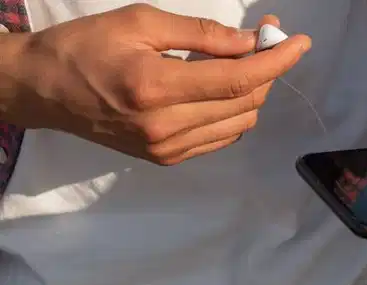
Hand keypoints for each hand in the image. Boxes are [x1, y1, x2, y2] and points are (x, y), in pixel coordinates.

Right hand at [0, 4, 309, 164]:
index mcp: (156, 88)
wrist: (43, 90)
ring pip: (239, 123)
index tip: (300, 42)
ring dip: (253, 91)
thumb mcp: (140, 22)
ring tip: (245, 60)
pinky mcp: (166, 158)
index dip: (276, 61)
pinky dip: (235, 112)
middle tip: (266, 36)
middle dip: (266, 68)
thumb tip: (251, 42)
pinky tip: (225, 87)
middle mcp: (165, 127)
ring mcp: (167, 148)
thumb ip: (202, 34)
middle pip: (245, 102)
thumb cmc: (86, 46)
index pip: (237, 79)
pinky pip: (221, 138)